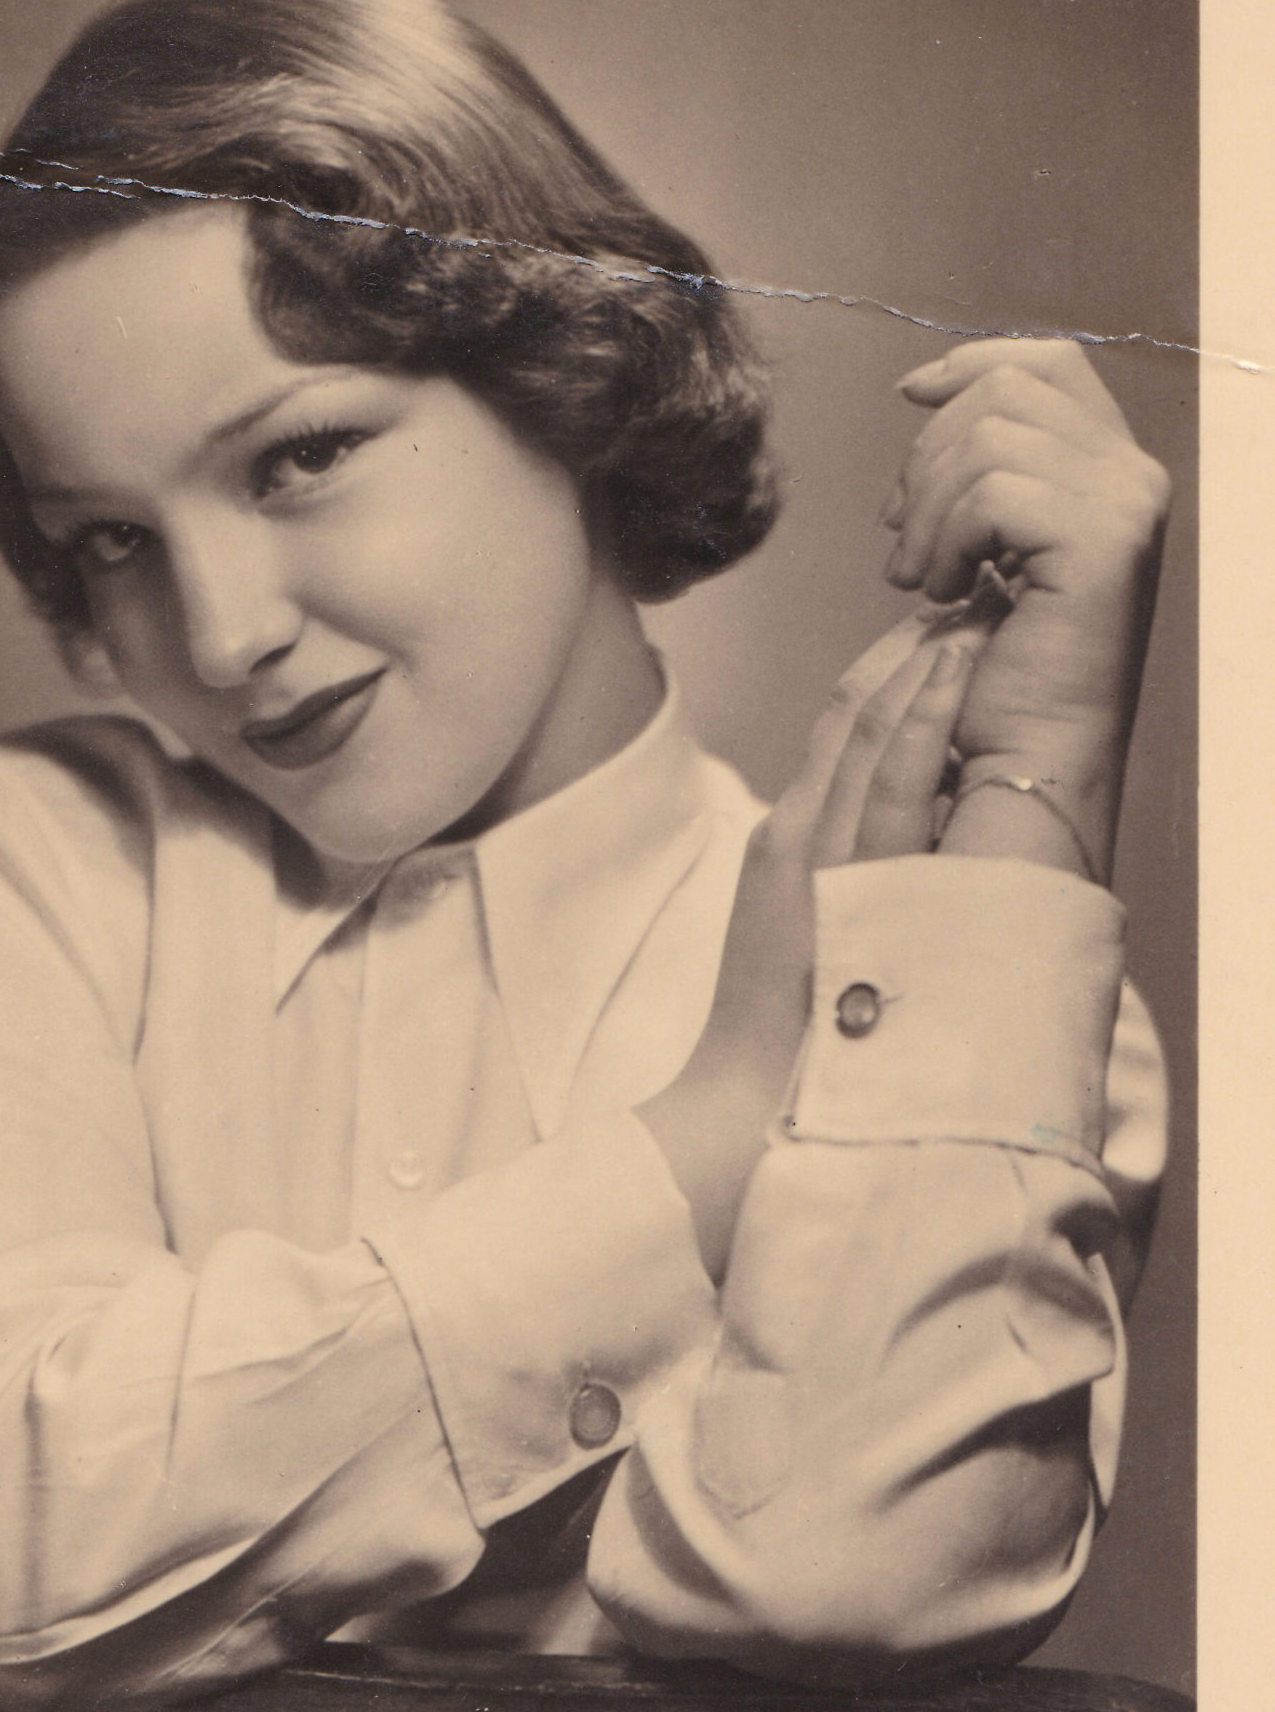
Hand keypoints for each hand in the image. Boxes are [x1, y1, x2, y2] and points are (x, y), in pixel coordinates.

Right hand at [640, 609, 984, 1279]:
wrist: (744, 1109)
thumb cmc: (780, 1045)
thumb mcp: (806, 945)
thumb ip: (837, 891)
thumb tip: (888, 864)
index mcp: (785, 848)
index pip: (836, 735)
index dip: (884, 677)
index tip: (930, 635)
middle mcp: (795, 839)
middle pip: (853, 718)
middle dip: (908, 655)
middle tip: (961, 602)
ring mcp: (817, 858)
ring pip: (872, 735)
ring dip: (921, 669)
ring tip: (967, 618)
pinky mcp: (838, 882)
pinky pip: (888, 785)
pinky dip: (919, 721)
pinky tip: (950, 678)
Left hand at [887, 338, 1168, 879]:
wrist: (1025, 756)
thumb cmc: (996, 669)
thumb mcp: (985, 542)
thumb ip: (979, 466)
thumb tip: (921, 390)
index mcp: (1112, 470)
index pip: (1046, 365)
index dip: (969, 364)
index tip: (906, 396)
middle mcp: (1134, 477)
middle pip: (1006, 392)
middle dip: (929, 456)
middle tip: (902, 540)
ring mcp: (1125, 505)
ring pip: (991, 438)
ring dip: (929, 511)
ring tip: (918, 580)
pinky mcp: (1102, 542)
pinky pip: (992, 491)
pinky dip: (946, 539)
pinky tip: (942, 593)